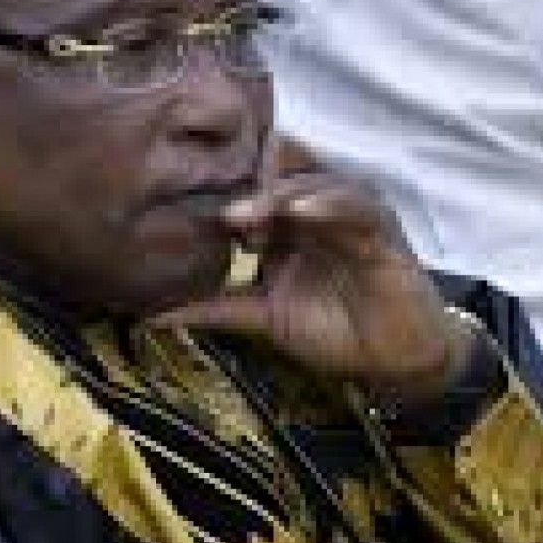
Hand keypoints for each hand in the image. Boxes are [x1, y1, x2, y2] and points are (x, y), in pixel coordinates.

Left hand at [151, 140, 475, 405]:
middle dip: (247, 194)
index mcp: (285, 225)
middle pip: (277, 183)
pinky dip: (328, 204)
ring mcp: (347, 215)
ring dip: (280, 196)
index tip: (186, 214)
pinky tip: (303, 212)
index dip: (222, 199)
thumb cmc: (333, 330)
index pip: (250, 194)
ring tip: (249, 213)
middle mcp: (314, 211)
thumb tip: (148, 317)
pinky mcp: (381, 227)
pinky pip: (355, 206)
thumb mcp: (263, 318)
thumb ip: (214, 310)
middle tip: (220, 215)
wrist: (394, 359)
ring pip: (311, 186)